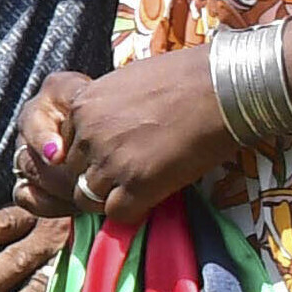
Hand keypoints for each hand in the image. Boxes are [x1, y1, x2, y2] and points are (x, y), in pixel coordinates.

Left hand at [16, 55, 241, 231]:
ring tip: (140, 187)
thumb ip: (107, 106)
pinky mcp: (139, 184)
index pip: (68, 145)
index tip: (116, 154)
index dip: (91, 154)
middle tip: (128, 174)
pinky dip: (131, 212)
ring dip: (112, 196)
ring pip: (89, 197)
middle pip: (75, 172)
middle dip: (98, 176)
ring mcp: (111, 161)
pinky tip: (151, 198)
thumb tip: (110, 124)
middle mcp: (89, 134)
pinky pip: (118, 213)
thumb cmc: (186, 78)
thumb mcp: (128, 82)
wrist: (223, 87)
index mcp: (82, 106)